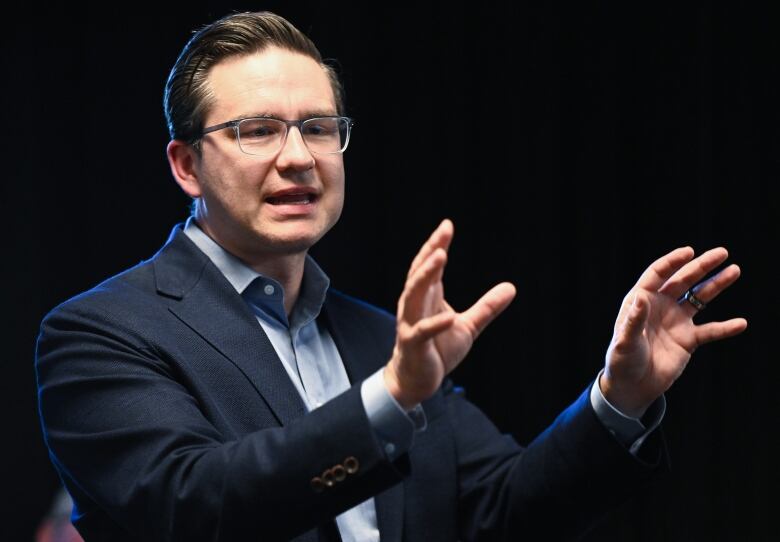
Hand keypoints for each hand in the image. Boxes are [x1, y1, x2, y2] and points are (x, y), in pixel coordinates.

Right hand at [384, 219, 515, 408]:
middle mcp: (414, 305)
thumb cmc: (437, 349)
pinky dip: (435, 323)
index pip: (429, 266)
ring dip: (425, 275)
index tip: (448, 225)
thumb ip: (486, 307)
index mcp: (426, 297)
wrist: (415, 379)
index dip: (437, 245)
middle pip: (419, 273)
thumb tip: (512, 286)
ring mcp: (410, 323)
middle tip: (443, 232)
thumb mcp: (467, 326)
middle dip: (430, 251)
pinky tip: (450, 316)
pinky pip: (422, 331)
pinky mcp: (413, 344)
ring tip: (440, 257)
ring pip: (414, 294)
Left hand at [601, 247, 746, 416]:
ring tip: (734, 270)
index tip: (690, 252)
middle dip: (701, 266)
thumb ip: (633, 321)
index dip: (673, 262)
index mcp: (641, 301)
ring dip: (716, 285)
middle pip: (683, 280)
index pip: (658, 274)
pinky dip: (725, 327)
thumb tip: (640, 298)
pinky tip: (741, 323)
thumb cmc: (622, 362)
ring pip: (699, 298)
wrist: (632, 386)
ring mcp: (675, 322)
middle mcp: (660, 307)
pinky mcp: (687, 340)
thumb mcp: (624, 342)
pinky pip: (710, 331)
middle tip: (722, 253)